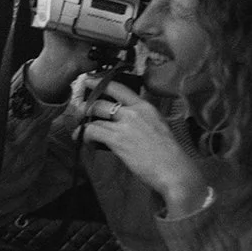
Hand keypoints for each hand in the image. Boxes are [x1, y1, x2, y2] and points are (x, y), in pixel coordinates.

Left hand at [79, 81, 206, 213]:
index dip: (100, 82)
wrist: (173, 169)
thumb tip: (125, 123)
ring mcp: (125, 124)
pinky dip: (85, 135)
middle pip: (102, 101)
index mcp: (145, 107)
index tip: (89, 81)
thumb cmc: (168, 154)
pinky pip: (92, 131)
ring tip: (78, 128)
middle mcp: (134, 111)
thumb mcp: (158, 127)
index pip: (119, 88)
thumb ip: (141, 120)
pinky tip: (84, 140)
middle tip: (79, 110)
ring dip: (83, 121)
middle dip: (87, 106)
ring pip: (95, 114)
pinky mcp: (118, 139)